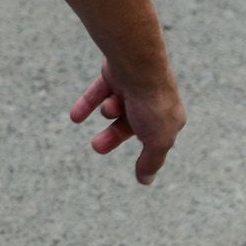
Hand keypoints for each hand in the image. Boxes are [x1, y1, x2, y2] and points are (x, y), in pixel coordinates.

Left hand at [69, 59, 185, 184]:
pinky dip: (87, 104)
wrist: (137, 65)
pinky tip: (75, 117)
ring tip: (109, 107)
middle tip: (97, 146)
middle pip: (129, 124)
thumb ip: (151, 160)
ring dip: (108, 110)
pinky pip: (98, 92)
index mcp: (169, 117)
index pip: (156, 138)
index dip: (145, 149)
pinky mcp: (114, 75)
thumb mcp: (157, 140)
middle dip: (113, 136)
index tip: (135, 166)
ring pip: (113, 107)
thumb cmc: (151, 104)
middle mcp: (152, 100)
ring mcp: (132, 86)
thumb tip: (145, 181)